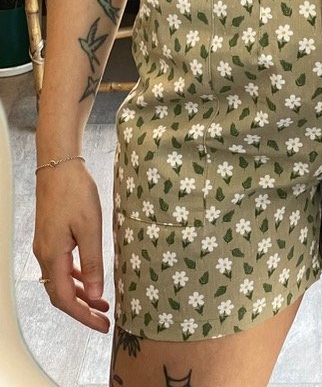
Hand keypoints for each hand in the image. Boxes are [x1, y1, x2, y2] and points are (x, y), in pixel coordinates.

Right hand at [32, 162, 110, 332]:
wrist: (59, 167)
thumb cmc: (75, 192)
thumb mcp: (91, 228)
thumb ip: (94, 262)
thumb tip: (97, 293)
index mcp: (53, 256)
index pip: (66, 299)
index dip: (84, 316)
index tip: (102, 325)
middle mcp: (45, 255)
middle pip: (61, 294)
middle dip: (83, 310)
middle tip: (104, 319)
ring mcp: (46, 246)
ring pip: (61, 281)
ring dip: (81, 294)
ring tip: (102, 302)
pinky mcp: (52, 237)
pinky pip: (62, 266)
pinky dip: (76, 277)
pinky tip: (89, 278)